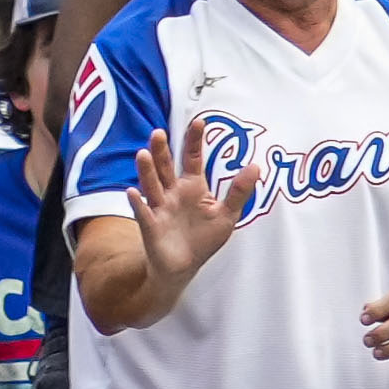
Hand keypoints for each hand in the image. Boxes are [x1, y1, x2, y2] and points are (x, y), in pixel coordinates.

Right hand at [131, 123, 259, 284]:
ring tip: (143, 154)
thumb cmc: (203, 239)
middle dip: (162, 151)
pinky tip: (133, 192)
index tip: (199, 121)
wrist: (183, 268)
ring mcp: (160, 208)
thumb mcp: (227, 216)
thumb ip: (239, 192)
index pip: (192, 158)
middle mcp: (173, 193)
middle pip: (166, 167)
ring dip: (147, 171)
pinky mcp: (151, 227)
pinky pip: (144, 213)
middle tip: (159, 133)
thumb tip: (256, 166)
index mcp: (193, 187)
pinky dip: (138, 204)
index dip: (194, 140)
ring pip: (152, 185)